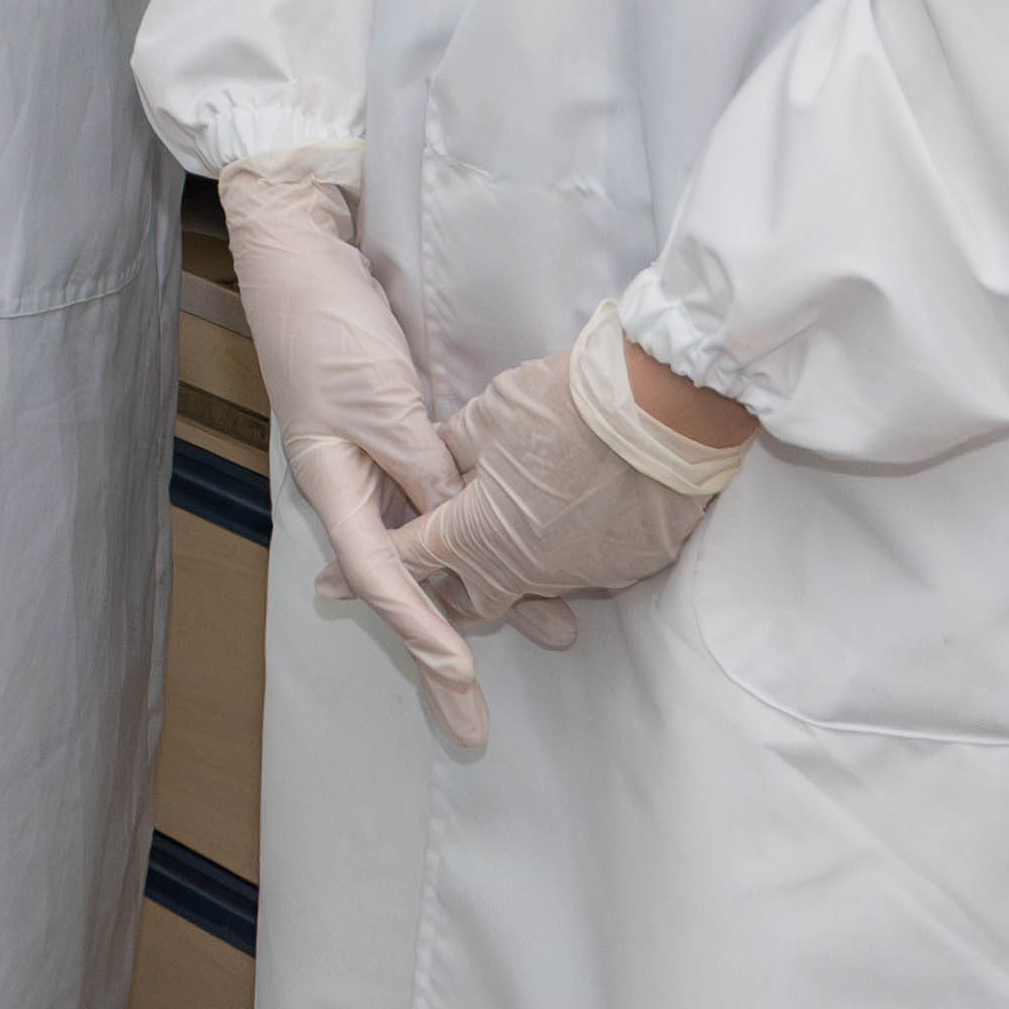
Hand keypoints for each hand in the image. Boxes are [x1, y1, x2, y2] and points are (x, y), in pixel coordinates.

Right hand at [213, 163, 481, 750]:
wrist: (305, 253)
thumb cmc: (328, 327)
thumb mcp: (382, 406)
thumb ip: (424, 472)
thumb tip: (465, 539)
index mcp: (332, 488)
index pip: (386, 580)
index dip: (424, 633)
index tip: (462, 678)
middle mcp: (353, 490)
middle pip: (404, 584)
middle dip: (444, 648)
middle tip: (474, 722)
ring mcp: (375, 466)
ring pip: (429, 549)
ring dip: (478, 595)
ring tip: (545, 631)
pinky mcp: (399, 437)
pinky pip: (439, 506)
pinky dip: (473, 540)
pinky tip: (509, 566)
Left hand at [403, 303, 748, 637]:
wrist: (661, 419)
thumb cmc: (565, 409)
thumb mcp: (487, 415)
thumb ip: (451, 447)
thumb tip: (437, 459)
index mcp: (473, 534)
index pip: (409, 558)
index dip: (375, 561)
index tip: (348, 574)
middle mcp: (520, 570)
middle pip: (468, 599)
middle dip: (446, 591)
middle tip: (438, 574)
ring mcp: (575, 575)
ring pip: (528, 585)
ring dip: (512, 564)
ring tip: (511, 534)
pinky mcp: (622, 569)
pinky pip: (581, 570)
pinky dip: (565, 551)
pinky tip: (571, 519)